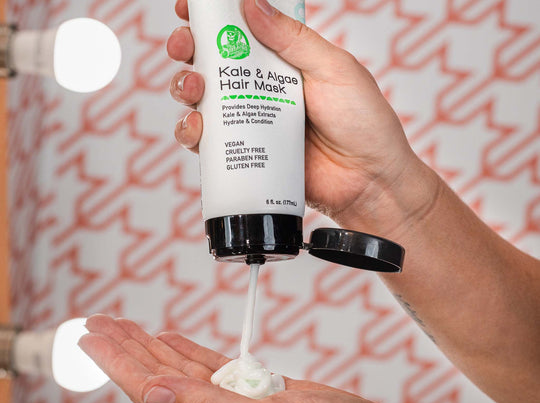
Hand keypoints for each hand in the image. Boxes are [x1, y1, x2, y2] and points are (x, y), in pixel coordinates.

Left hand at [80, 315, 401, 402]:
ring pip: (178, 367)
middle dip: (125, 347)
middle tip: (97, 323)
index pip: (149, 389)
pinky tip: (171, 340)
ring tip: (124, 326)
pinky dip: (188, 351)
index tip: (92, 339)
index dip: (118, 363)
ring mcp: (230, 400)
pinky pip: (210, 366)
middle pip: (156, 375)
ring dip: (150, 344)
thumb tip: (154, 392)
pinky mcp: (251, 389)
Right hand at [168, 0, 434, 235]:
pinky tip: (197, 127)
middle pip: (213, 64)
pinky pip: (210, 143)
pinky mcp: (248, 155)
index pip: (243, 32)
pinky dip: (193, 133)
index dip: (213, 18)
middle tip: (183, 46)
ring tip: (193, 87)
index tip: (189, 8)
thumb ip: (294, 39)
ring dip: (185, 88)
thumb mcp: (334, 70)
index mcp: (285, 62)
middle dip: (189, 49)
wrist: (369, 181)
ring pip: (204, 101)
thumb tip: (252, 4)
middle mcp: (264, 90)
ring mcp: (253, 123)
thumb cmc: (363, 123)